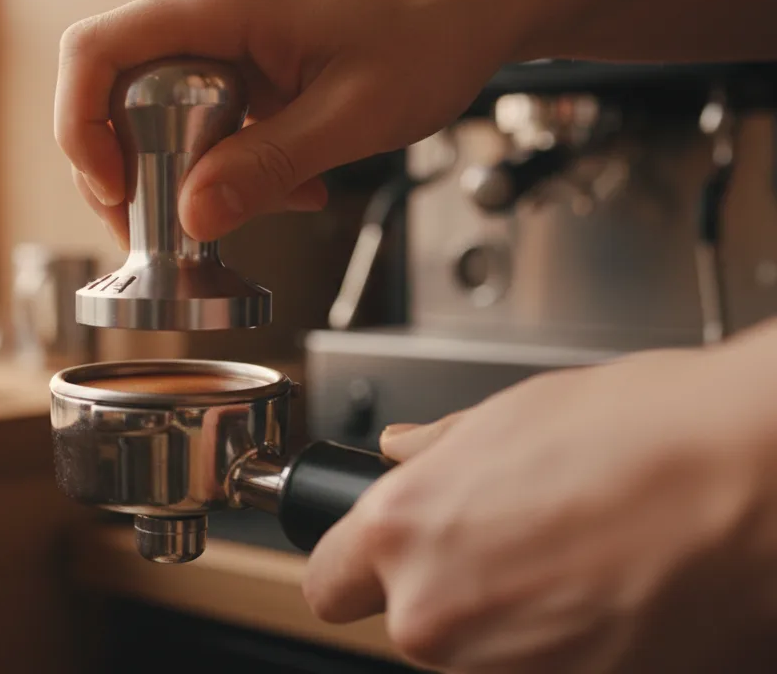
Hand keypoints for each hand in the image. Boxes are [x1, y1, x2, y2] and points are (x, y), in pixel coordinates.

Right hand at [55, 0, 530, 245]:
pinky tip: (285, 190)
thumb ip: (267, 167)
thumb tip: (193, 216)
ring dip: (183, 171)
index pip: (98, 50)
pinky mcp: (254, 61)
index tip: (110, 187)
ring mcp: (231, 36)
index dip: (81, 124)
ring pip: (162, 110)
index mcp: (223, 5)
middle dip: (126, 165)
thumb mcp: (353, 117)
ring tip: (230, 214)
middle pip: (118, 88)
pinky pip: (211, 116)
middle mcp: (214, 13)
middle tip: (158, 225)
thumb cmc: (433, 30)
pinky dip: (230, 162)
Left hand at [303, 324, 776, 672]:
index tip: (373, 560)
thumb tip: (403, 453)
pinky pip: (543, 672)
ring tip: (578, 558)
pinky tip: (608, 592)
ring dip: (513, 619)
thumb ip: (437, 452)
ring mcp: (508, 671)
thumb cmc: (650, 435)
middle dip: (451, 584)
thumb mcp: (513, 414)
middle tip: (518, 536)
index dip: (354, 567)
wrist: (760, 480)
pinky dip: (568, 645)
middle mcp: (439, 616)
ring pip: (479, 652)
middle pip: (414, 619)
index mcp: (404, 534)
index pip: (328, 583)